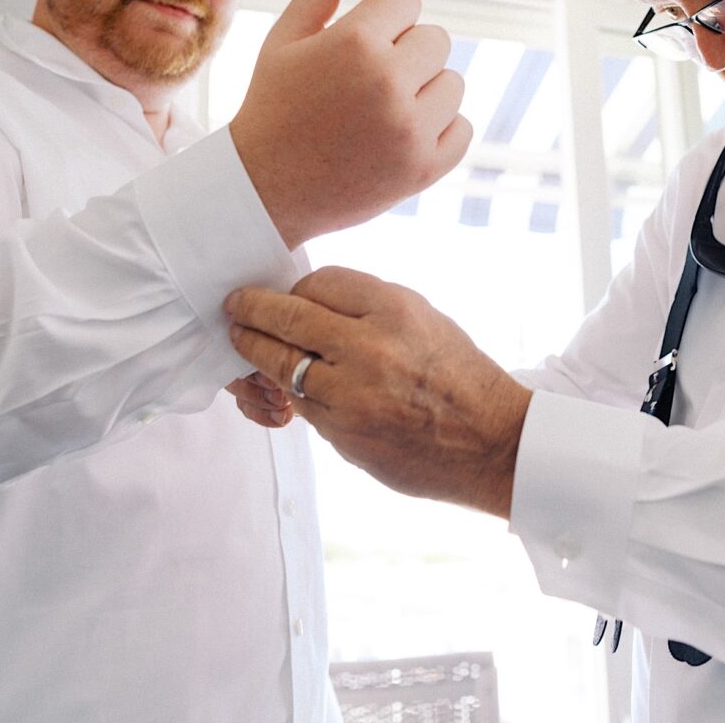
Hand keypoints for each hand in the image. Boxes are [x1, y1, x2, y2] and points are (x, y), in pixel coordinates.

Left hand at [225, 267, 531, 518]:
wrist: (490, 442)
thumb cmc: (458, 375)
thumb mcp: (423, 319)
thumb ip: (369, 307)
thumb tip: (311, 299)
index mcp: (394, 310)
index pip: (319, 283)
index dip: (296, 288)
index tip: (285, 293)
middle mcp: (369, 349)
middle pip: (288, 319)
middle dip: (252, 310)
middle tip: (234, 306)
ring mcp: (352, 396)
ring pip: (283, 366)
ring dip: (256, 352)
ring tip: (242, 340)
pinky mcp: (344, 436)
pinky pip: (303, 405)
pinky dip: (292, 391)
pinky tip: (285, 383)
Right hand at [230, 0, 472, 248]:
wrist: (264, 189)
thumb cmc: (273, 106)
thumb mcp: (283, 40)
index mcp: (355, 41)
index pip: (408, 2)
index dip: (384, 21)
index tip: (358, 47)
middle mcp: (388, 81)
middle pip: (436, 40)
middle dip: (406, 53)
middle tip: (366, 83)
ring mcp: (410, 128)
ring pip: (453, 84)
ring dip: (425, 91)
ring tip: (382, 111)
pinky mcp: (424, 168)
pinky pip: (461, 129)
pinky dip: (438, 131)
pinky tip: (400, 136)